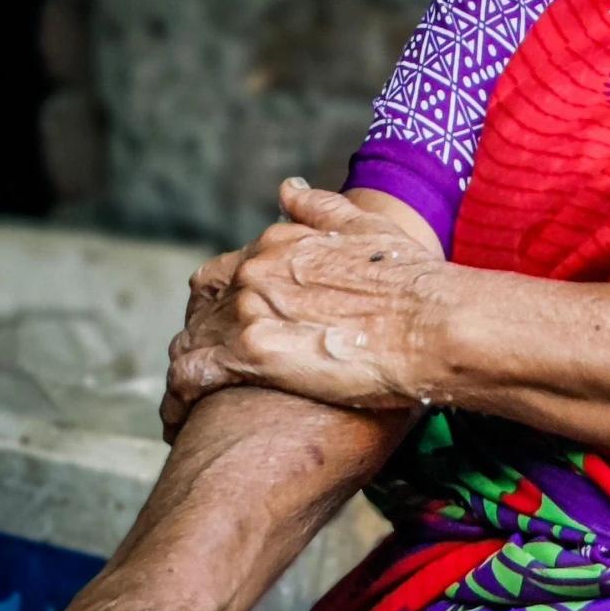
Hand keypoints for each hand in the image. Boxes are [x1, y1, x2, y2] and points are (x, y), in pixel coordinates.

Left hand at [164, 179, 450, 435]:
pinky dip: (177, 399)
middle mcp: (256, 271)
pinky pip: (188, 377)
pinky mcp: (251, 354)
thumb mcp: (369, 230)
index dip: (221, 303)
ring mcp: (250, 311)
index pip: (223, 273)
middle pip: (201, 308)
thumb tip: (287, 188)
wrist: (432, 324)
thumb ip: (321, 208)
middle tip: (211, 369)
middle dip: (201, 337)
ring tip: (187, 405)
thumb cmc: (414, 282)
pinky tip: (180, 422)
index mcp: (280, 244)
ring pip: (190, 342)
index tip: (230, 329)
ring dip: (186, 369)